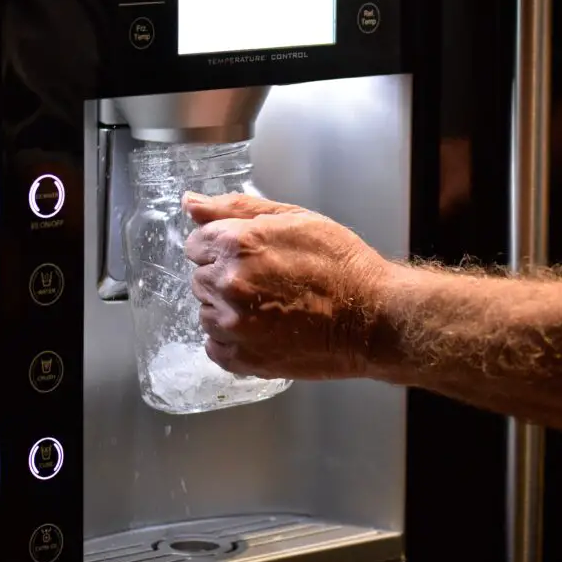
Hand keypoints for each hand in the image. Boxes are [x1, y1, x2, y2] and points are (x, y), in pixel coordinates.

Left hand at [183, 192, 391, 379]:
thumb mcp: (293, 218)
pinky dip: (232, 339)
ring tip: (267, 306)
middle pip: (199, 278)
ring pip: (206, 312)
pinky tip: (262, 329)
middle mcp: (228, 285)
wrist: (371, 318)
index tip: (250, 255)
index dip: (223, 246)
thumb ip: (235, 209)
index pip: (196, 243)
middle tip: (266, 281)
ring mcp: (233, 326)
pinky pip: (214, 346)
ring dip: (227, 308)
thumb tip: (190, 203)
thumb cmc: (340, 264)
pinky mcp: (242, 359)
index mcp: (238, 245)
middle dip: (224, 275)